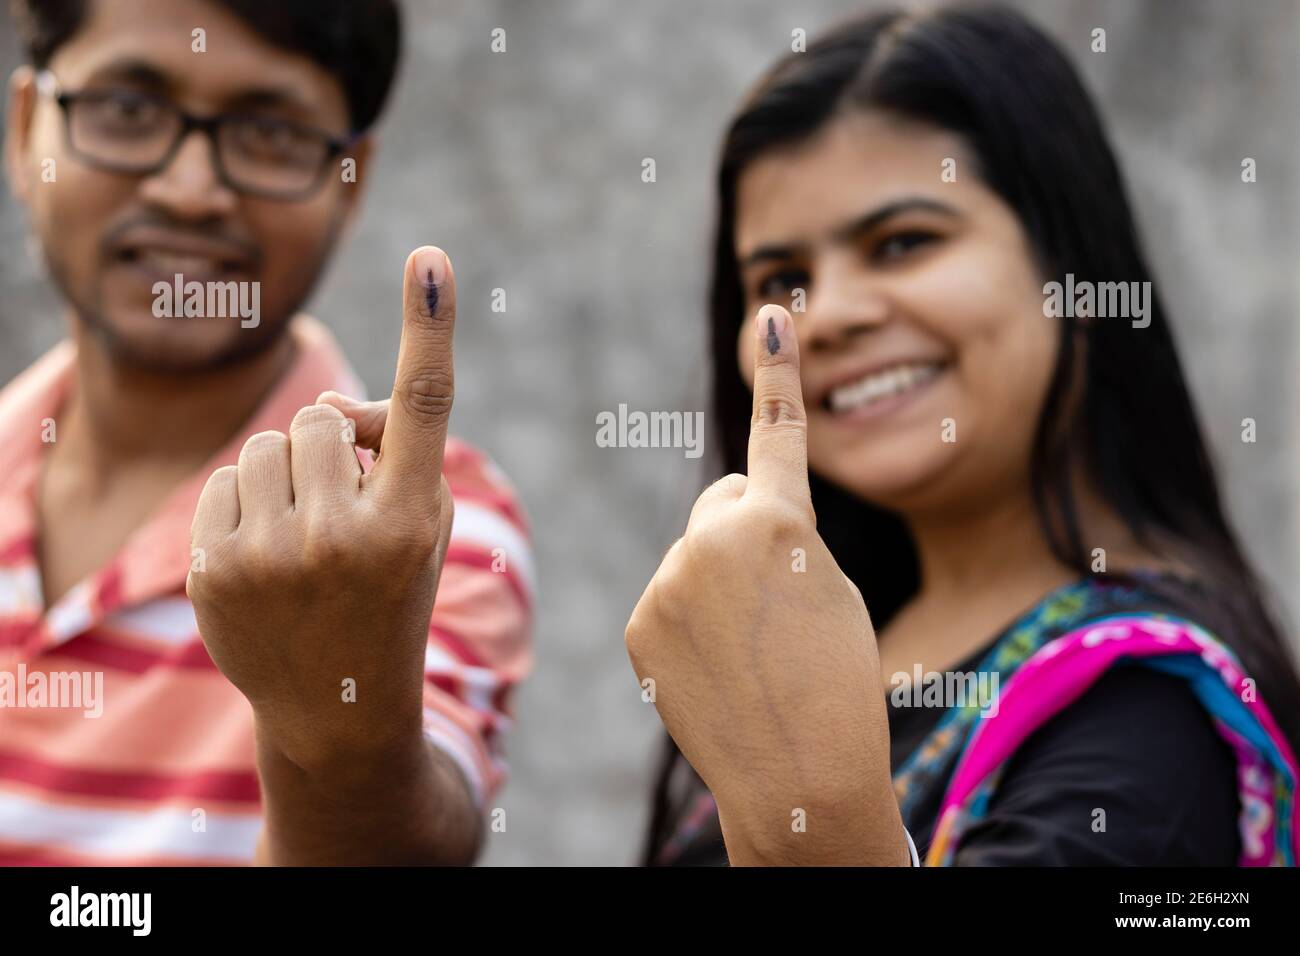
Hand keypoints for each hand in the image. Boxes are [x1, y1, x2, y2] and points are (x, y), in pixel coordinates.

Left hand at [188, 246, 456, 773]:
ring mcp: (273, 556)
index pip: (425, 408)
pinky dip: (246, 505)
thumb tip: (331, 407)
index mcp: (412, 521)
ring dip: (287, 475)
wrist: (336, 704)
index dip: (430, 327)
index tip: (430, 260)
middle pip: (320, 419)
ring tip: (305, 536)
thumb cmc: (390, 592)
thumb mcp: (420, 525)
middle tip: (344, 502)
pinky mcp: (215, 570)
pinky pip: (225, 481)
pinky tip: (265, 557)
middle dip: (330, 448)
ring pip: (267, 445)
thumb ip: (394, 448)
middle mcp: (346, 536)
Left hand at [625, 304, 906, 864]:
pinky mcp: (640, 620)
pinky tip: (716, 666)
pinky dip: (688, 621)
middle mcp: (711, 537)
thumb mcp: (831, 589)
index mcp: (777, 521)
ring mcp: (667, 580)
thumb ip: (782, 535)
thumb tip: (727, 516)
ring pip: (695, 556)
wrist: (801, 773)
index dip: (778, 376)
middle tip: (776, 603)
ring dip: (717, 585)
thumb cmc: (837, 681)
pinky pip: (667, 598)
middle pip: (723, 505)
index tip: (773, 313)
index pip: (778, 435)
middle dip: (745, 534)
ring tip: (750, 650)